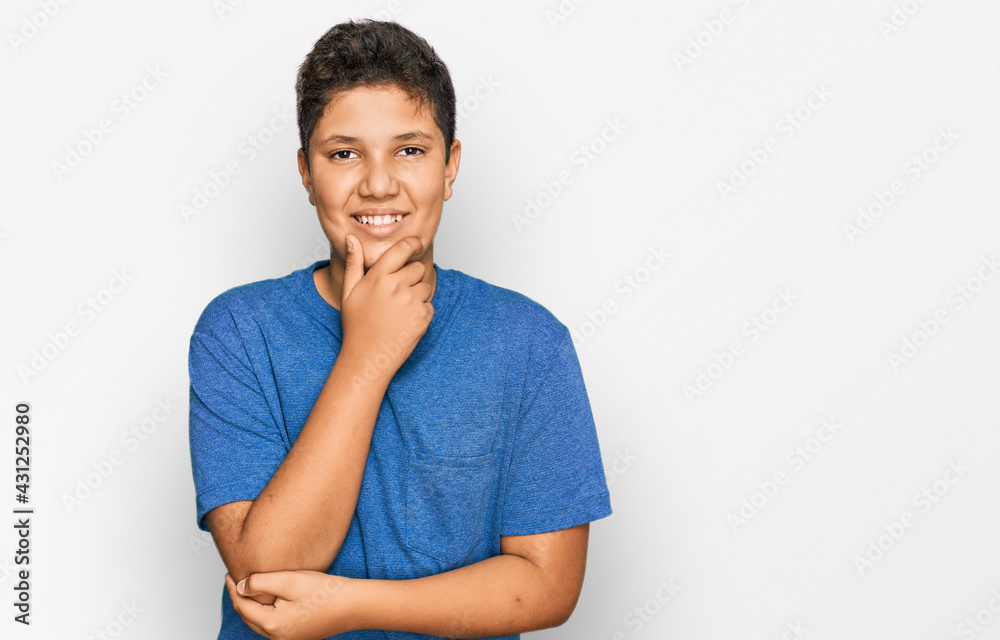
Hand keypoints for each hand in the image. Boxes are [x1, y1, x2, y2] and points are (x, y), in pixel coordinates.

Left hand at [225, 571, 353, 639]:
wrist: (354, 606)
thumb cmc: (326, 593)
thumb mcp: (289, 581)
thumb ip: (260, 583)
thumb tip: (241, 586)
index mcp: (273, 625)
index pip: (242, 606)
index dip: (233, 588)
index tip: (230, 574)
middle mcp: (278, 637)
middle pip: (249, 617)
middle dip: (240, 599)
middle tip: (236, 580)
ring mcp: (289, 639)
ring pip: (260, 622)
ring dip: (252, 606)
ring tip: (250, 588)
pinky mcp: (298, 635)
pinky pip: (274, 624)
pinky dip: (266, 612)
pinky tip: (270, 599)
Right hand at [339, 234, 433, 377]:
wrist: (368, 357)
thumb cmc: (357, 324)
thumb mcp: (349, 292)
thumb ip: (354, 263)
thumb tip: (351, 239)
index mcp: (378, 276)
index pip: (403, 248)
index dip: (413, 244)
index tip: (416, 245)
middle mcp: (396, 286)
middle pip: (417, 268)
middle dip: (411, 276)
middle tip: (397, 293)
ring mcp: (411, 302)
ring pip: (425, 286)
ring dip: (417, 294)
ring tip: (399, 309)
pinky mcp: (423, 317)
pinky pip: (429, 305)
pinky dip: (421, 311)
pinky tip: (405, 321)